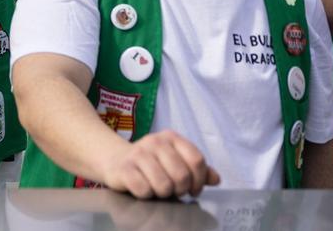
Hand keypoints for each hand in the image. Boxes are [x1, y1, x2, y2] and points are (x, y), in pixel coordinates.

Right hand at [101, 130, 220, 198]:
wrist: (115, 160)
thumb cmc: (151, 163)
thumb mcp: (175, 160)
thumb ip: (197, 169)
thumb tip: (216, 179)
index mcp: (171, 137)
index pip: (197, 160)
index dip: (199, 180)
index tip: (194, 189)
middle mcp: (155, 142)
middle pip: (182, 175)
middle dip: (180, 189)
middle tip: (174, 190)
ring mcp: (138, 154)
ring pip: (164, 185)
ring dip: (163, 193)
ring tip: (158, 189)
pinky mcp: (124, 168)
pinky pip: (144, 190)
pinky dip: (146, 194)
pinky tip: (143, 188)